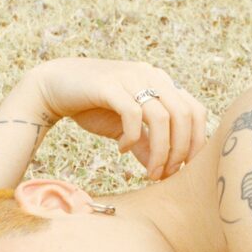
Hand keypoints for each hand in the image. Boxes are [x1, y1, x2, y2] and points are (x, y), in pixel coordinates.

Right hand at [33, 58, 207, 179]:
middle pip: (183, 116)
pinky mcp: (109, 85)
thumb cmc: (92, 106)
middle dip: (179, 151)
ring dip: (160, 151)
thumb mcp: (124, 127)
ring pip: (161, 117)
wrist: (54, 86)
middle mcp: (151, 75)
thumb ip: (145, 143)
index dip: (196, 141)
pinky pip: (132, 114)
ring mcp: (131, 77)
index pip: (196, 110)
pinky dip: (131, 137)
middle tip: (165, 175)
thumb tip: (162, 170)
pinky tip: (121, 150)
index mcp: (161, 82)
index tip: (186, 168)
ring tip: (149, 172)